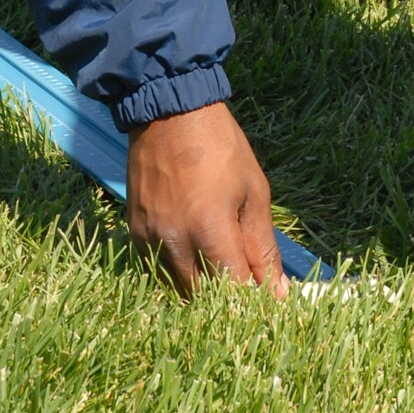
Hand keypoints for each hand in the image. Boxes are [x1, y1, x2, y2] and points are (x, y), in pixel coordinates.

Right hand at [126, 102, 286, 297]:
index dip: (253, 302)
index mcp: (209, 229)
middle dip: (226, 300)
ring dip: (200, 290)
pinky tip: (192, 259)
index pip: (233, 291)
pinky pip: (155, 269)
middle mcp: (175, 241)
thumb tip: (278, 293)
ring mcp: (150, 237)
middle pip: (203, 297)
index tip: (266, 301)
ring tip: (219, 272)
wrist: (170, 111)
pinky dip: (175, 273)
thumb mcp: (254, 193)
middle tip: (244, 287)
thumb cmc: (221, 147)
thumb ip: (263, 247)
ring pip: (176, 288)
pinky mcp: (135, 230)